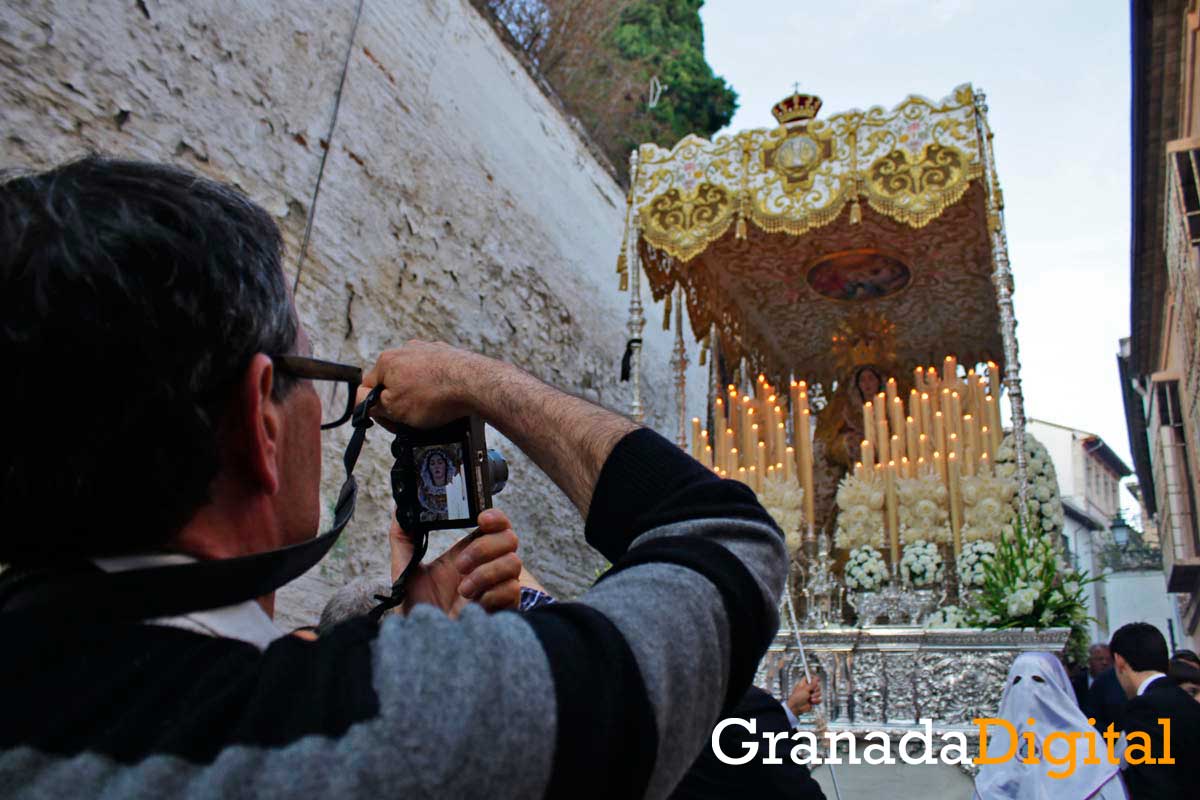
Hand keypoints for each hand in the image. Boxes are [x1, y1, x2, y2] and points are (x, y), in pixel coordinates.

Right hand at [359, 341, 490, 428]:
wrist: (475, 384)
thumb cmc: (435, 395)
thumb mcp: (393, 409)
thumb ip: (372, 405)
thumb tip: (364, 402)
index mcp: (387, 361)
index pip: (368, 388)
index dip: (375, 410)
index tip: (389, 421)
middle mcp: (406, 350)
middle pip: (393, 382)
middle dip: (398, 402)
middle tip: (410, 419)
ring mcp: (430, 350)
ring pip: (415, 378)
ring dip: (418, 395)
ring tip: (431, 409)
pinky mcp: (449, 355)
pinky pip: (436, 375)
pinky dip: (437, 388)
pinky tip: (445, 399)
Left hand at [390, 508, 521, 616]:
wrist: (422, 646)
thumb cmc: (417, 610)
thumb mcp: (405, 570)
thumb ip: (403, 537)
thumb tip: (400, 508)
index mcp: (468, 552)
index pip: (495, 524)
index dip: (495, 517)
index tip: (481, 520)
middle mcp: (487, 566)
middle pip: (510, 538)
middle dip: (485, 548)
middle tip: (460, 566)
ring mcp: (498, 587)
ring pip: (514, 562)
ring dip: (486, 573)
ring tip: (464, 591)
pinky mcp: (505, 609)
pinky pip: (513, 590)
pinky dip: (493, 594)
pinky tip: (475, 606)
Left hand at [786, 676, 821, 715]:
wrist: (796, 708)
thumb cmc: (797, 697)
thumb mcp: (805, 689)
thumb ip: (812, 684)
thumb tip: (816, 678)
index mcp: (804, 684)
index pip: (809, 678)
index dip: (814, 678)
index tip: (818, 679)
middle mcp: (808, 689)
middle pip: (817, 685)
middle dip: (816, 689)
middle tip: (812, 691)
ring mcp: (811, 695)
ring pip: (819, 693)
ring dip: (815, 696)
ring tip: (810, 698)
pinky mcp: (813, 701)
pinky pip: (819, 699)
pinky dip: (816, 701)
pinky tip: (812, 702)